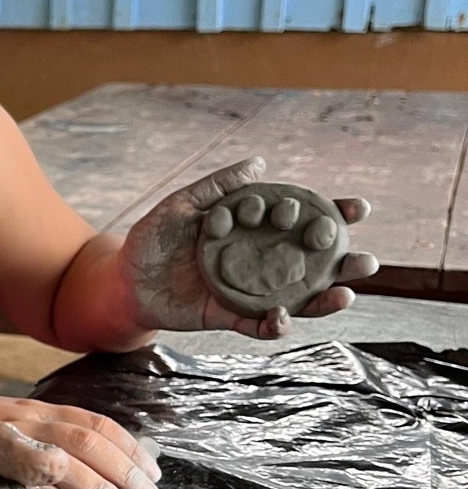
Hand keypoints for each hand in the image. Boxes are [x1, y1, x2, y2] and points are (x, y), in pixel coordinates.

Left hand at [118, 156, 378, 338]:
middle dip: (344, 262)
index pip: (300, 222)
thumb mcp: (181, 205)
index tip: (356, 208)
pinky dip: (273, 325)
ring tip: (345, 294)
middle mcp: (258, 263)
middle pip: (311, 264)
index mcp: (253, 232)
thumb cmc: (151, 238)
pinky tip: (282, 317)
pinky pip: (257, 325)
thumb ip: (218, 187)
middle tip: (367, 260)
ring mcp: (247, 292)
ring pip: (296, 299)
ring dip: (324, 300)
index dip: (331, 215)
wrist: (122, 279)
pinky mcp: (227, 316)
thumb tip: (259, 163)